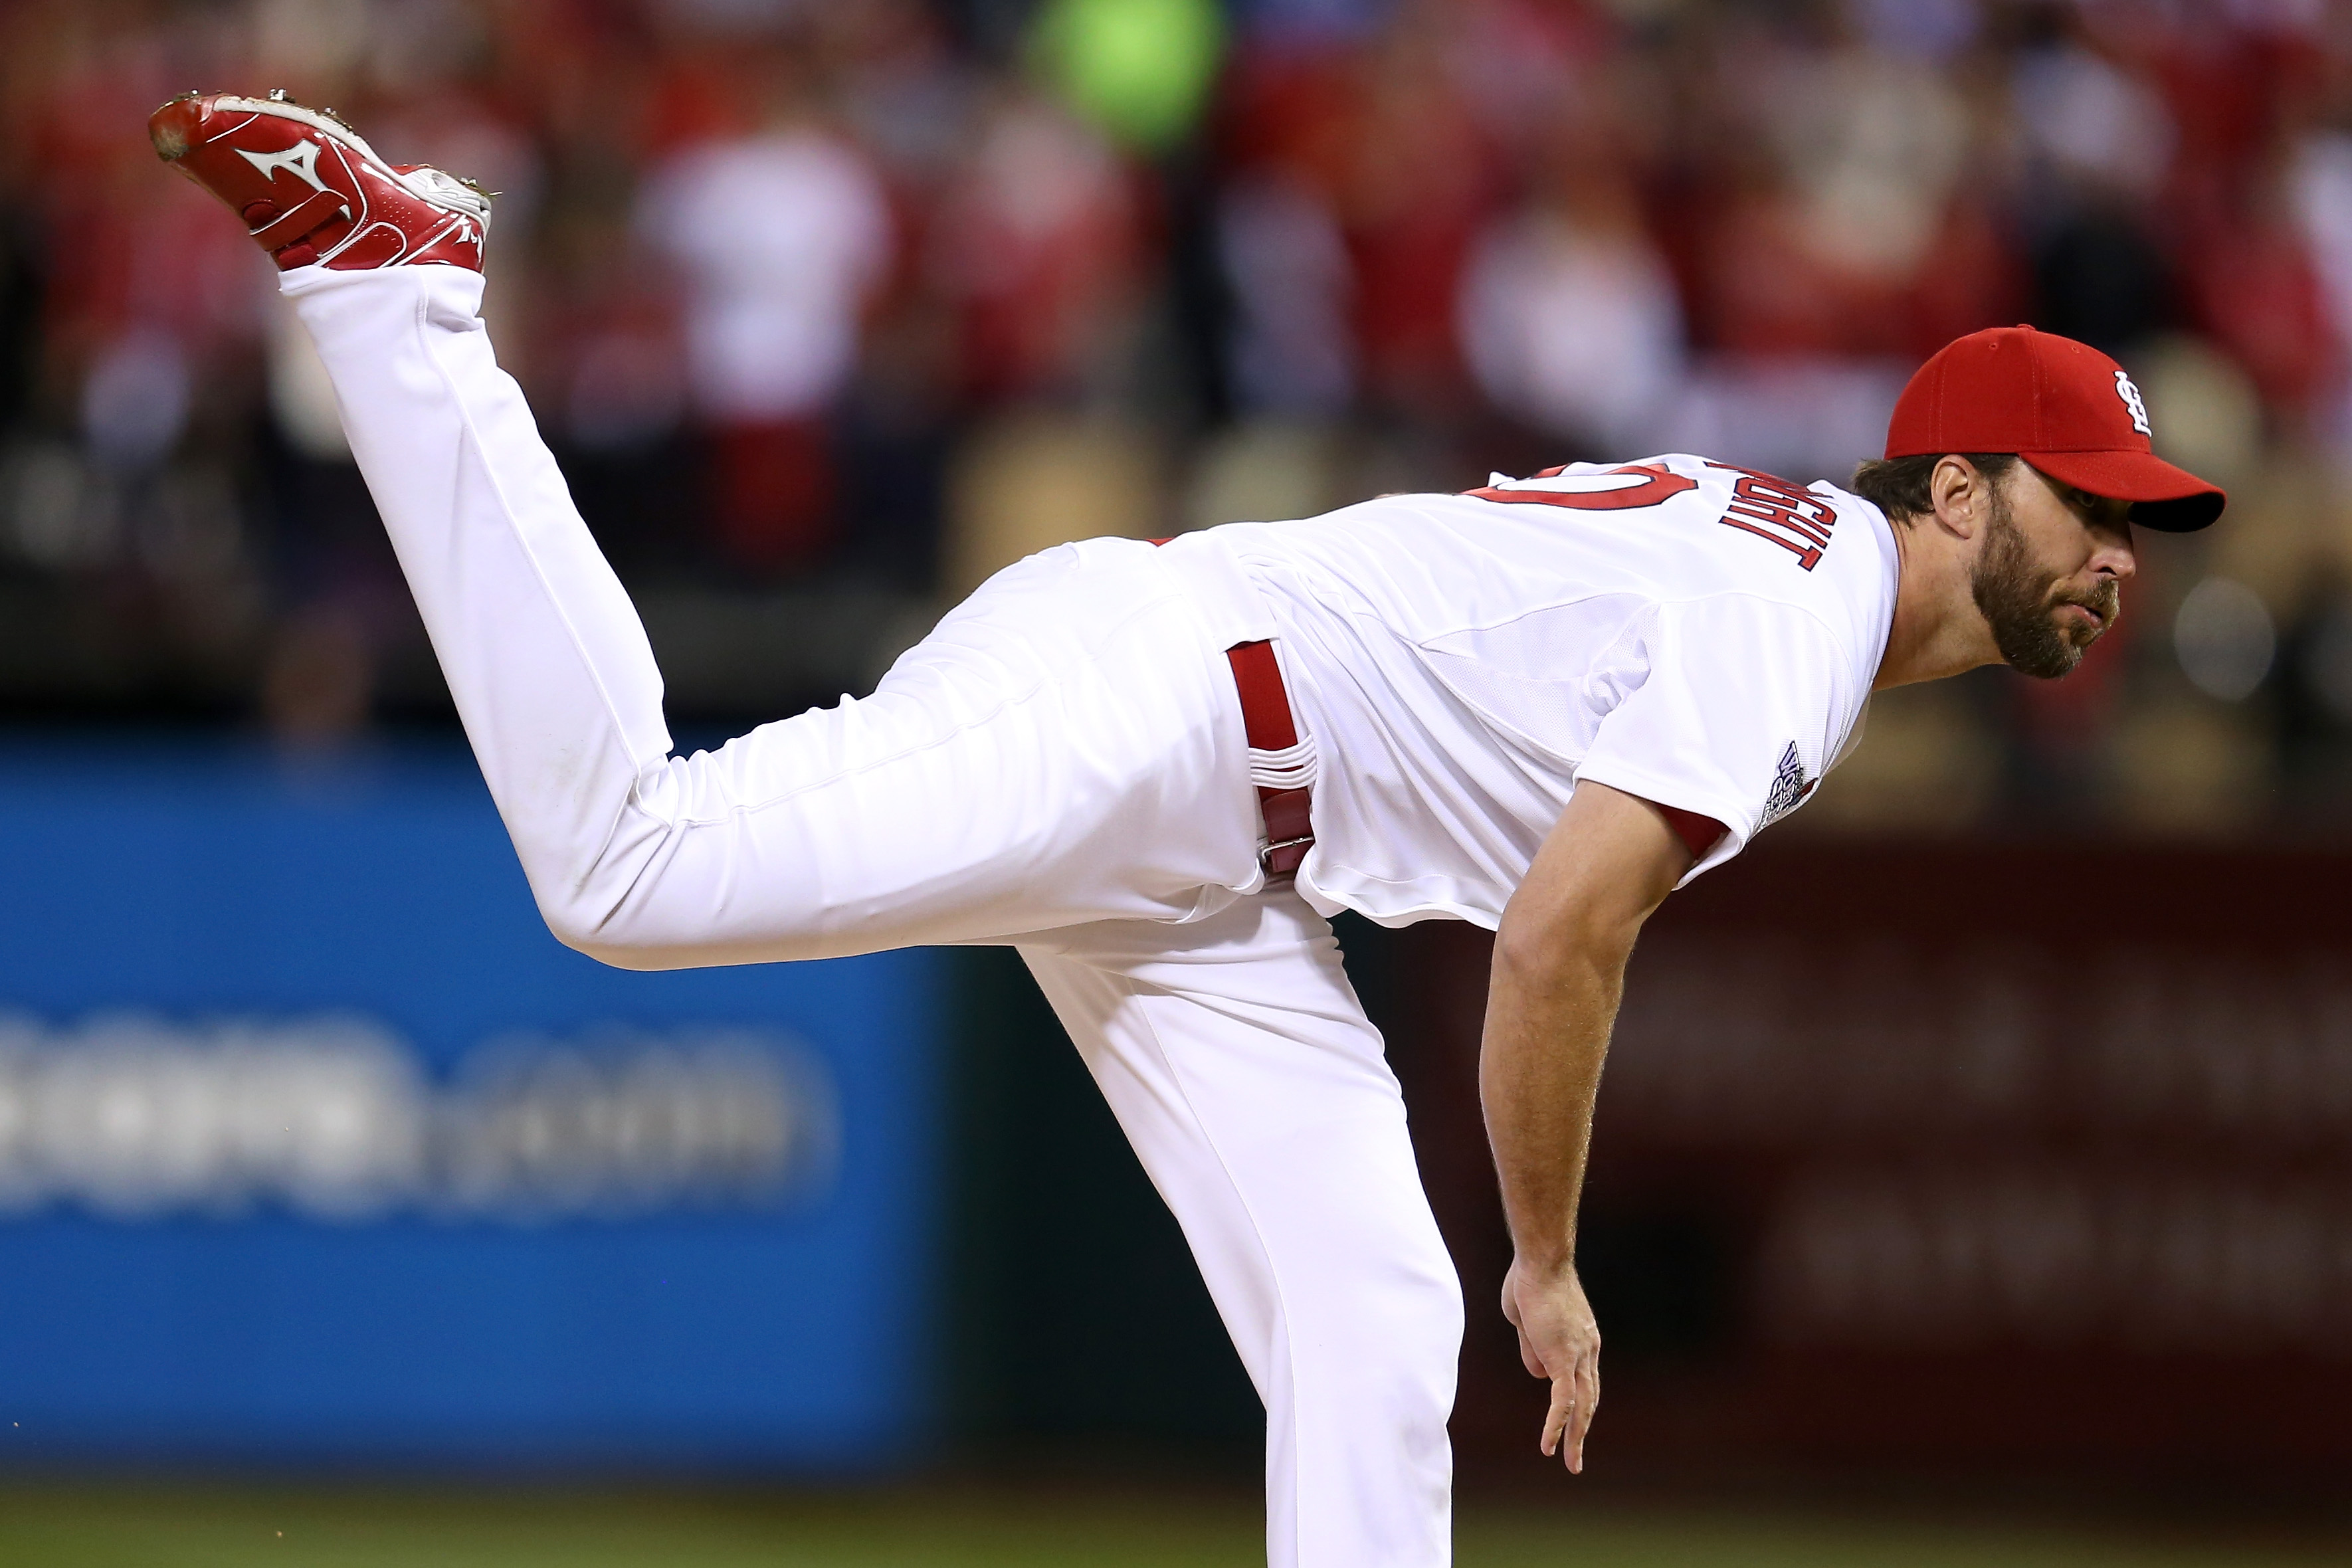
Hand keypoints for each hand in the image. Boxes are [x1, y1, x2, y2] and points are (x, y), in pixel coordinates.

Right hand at [1500, 1256, 1599, 1472]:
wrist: (1540, 1262)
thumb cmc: (1529, 1280)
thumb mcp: (1527, 1319)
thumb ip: (1533, 1346)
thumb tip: (1538, 1372)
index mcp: (1582, 1339)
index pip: (1582, 1378)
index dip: (1574, 1401)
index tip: (1565, 1420)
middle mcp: (1588, 1350)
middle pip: (1590, 1398)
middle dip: (1582, 1430)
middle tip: (1576, 1457)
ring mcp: (1579, 1355)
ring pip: (1581, 1406)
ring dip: (1574, 1437)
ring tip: (1570, 1463)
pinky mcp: (1563, 1359)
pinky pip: (1561, 1401)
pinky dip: (1555, 1425)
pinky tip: (1547, 1446)